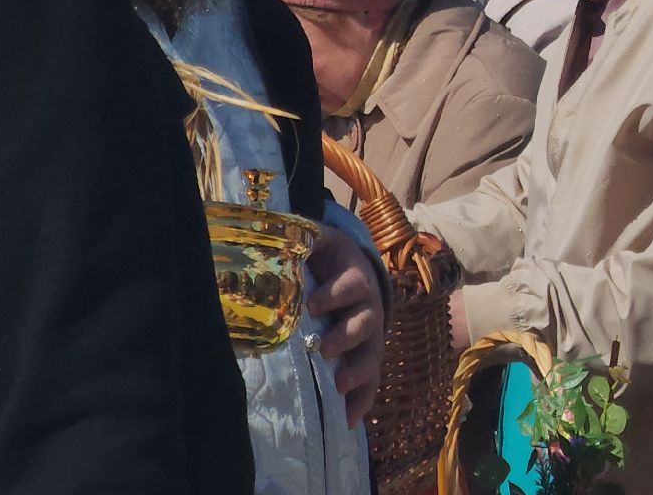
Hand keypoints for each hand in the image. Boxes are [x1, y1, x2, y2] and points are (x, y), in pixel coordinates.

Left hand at [306, 229, 386, 426]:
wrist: (352, 274)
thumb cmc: (329, 261)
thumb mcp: (320, 242)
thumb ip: (305, 236)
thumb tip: (280, 229)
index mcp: (356, 281)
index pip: (350, 287)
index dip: (333, 295)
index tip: (310, 304)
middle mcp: (368, 310)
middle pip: (365, 324)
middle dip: (346, 336)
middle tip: (323, 347)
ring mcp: (370, 339)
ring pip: (371, 356)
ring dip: (357, 371)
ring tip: (338, 386)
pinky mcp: (366, 361)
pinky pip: (371, 384)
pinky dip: (362, 402)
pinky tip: (348, 422)